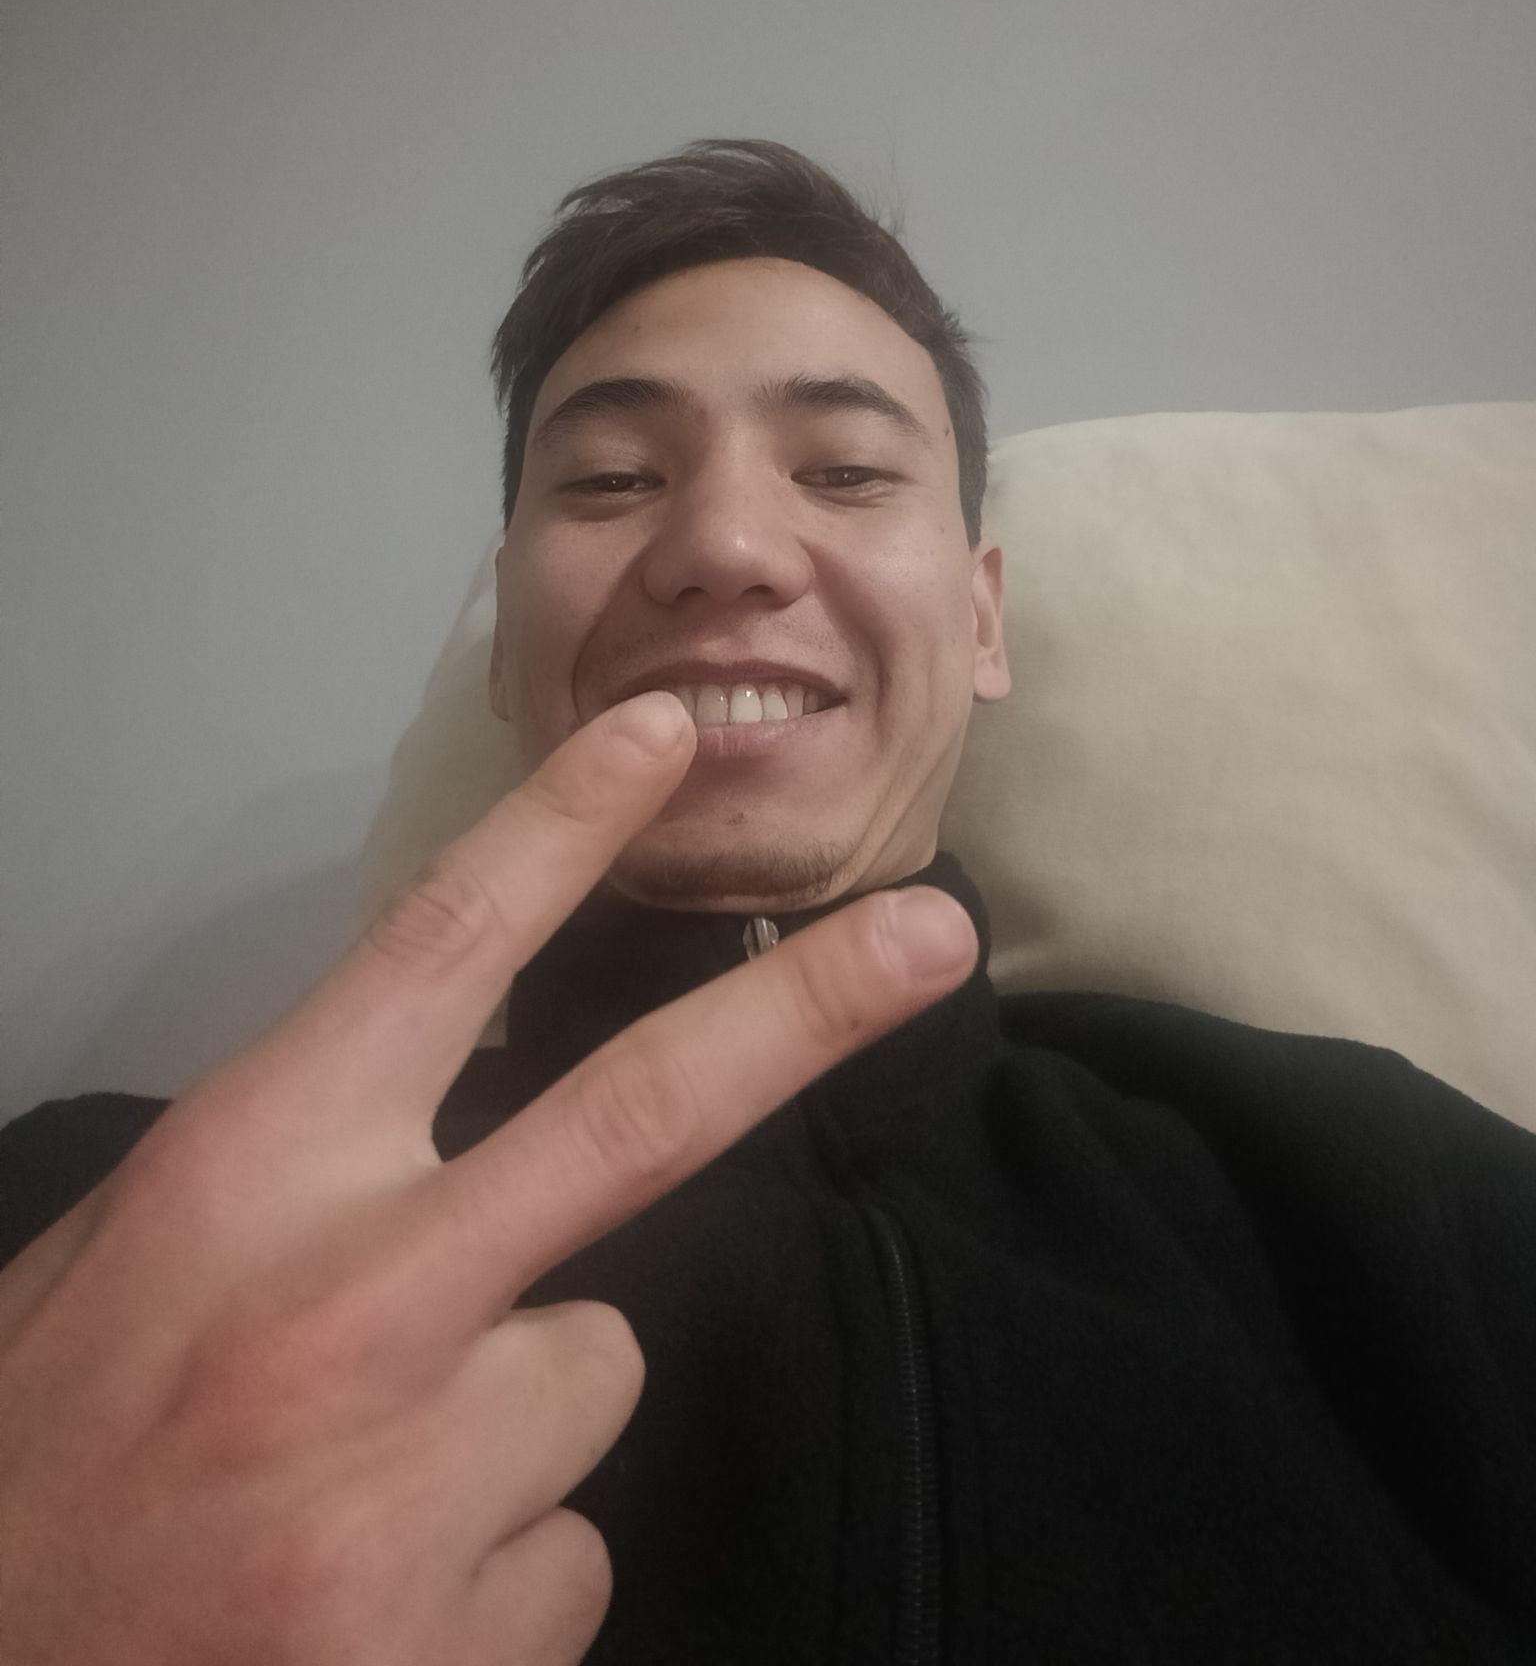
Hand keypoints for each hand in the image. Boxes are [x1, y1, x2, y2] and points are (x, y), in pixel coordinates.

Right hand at [0, 692, 974, 1664]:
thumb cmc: (33, 1466)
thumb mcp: (117, 1265)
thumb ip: (289, 1182)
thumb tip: (435, 1120)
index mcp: (248, 1179)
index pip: (438, 951)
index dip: (561, 828)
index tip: (665, 738)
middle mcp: (349, 1305)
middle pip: (634, 1115)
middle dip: (807, 1011)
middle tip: (932, 938)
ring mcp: (414, 1480)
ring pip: (595, 1369)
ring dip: (515, 1409)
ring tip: (363, 1483)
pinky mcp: (458, 1638)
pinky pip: (571, 1550)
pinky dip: (499, 1560)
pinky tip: (372, 1597)